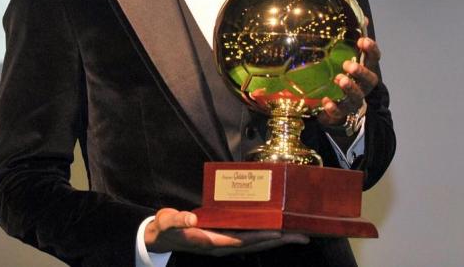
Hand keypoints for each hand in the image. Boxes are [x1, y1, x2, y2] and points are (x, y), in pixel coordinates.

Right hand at [144, 208, 308, 255]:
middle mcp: (223, 245)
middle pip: (257, 244)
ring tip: (298, 235)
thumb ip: (177, 221)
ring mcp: (225, 243)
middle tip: (303, 236)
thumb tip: (190, 219)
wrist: (160, 238)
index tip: (281, 233)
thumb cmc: (164, 228)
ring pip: (257, 243)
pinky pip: (250, 238)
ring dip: (277, 240)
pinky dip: (265, 235)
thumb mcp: (167, 222)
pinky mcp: (225, 238)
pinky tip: (276, 230)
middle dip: (280, 240)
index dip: (262, 237)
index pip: (243, 240)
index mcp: (212, 242)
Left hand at [317, 32, 380, 131]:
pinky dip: (333, 107)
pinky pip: (339, 111)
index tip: (362, 40)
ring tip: (339, 79)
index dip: (371, 50)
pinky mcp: (341, 112)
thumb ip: (352, 39)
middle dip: (361, 71)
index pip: (374, 58)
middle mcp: (363, 86)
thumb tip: (362, 17)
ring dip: (349, 87)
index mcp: (365, 70)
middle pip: (370, 79)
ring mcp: (353, 100)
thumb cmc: (343, 77)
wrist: (337, 109)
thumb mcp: (346, 57)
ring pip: (357, 96)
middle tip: (347, 65)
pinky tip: (326, 101)